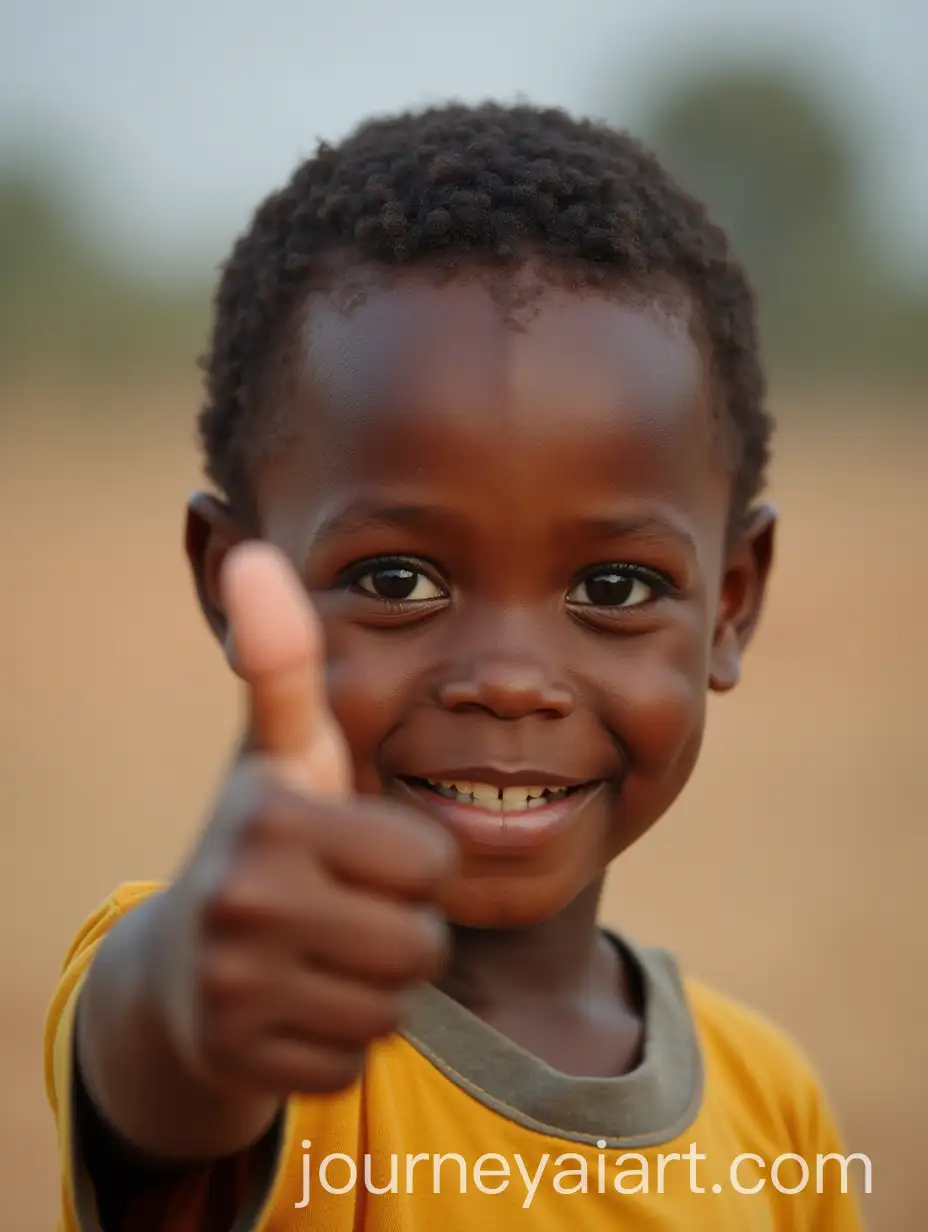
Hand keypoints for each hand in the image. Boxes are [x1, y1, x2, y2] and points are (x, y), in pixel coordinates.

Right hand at [159, 542, 455, 1097]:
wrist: (184, 964)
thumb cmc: (267, 838)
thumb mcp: (283, 752)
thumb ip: (286, 661)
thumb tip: (254, 553)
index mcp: (271, 814)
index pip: (428, 862)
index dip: (410, 859)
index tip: (358, 851)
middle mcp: (241, 897)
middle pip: (417, 942)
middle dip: (400, 929)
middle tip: (343, 910)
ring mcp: (231, 985)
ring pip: (392, 1005)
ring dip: (376, 985)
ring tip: (323, 952)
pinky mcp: (236, 1058)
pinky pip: (352, 1060)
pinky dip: (339, 1038)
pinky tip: (297, 1004)